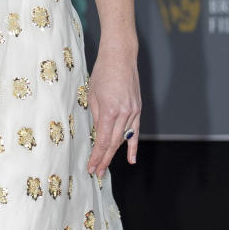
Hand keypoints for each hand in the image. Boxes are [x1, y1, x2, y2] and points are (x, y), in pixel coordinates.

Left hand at [86, 45, 139, 176]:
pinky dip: (132, 146)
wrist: (120, 57)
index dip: (97, 156)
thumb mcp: (92, 95)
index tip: (91, 167)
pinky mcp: (137, 109)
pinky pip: (135, 131)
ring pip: (123, 138)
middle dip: (103, 159)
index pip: (103, 140)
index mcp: (109, 110)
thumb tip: (97, 134)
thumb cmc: (102, 73)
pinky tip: (131, 159)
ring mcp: (133, 111)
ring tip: (104, 166)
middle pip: (113, 143)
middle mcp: (123, 113)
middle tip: (96, 172)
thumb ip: (96, 117)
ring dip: (114, 154)